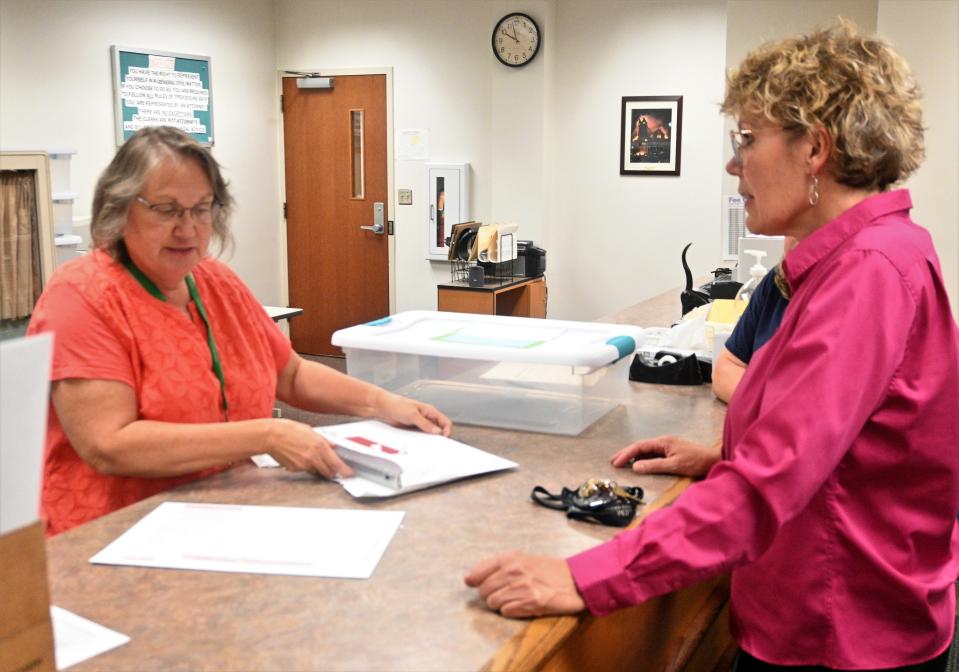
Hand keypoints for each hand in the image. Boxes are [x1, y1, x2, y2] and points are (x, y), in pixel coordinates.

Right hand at [264, 419, 352, 478]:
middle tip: (331, 467)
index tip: (349, 473)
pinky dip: (305, 465)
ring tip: (309, 455)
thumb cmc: (287, 429)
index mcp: (319, 446)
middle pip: (328, 471)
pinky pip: (304, 469)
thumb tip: (332, 445)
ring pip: (316, 470)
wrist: (270, 436)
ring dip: (317, 466)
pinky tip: (299, 455)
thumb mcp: (310, 430)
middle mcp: (313, 457)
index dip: (344, 470)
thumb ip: (323, 439)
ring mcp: (303, 465)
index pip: (336, 463)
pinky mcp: (295, 469)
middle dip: (331, 470)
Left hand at [375, 390, 452, 436]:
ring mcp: (421, 422)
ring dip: (429, 438)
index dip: (447, 430)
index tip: (444, 437)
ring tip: (427, 442)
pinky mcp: (414, 427)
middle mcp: (427, 417)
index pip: (445, 421)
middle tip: (436, 442)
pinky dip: (422, 439)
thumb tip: (436, 431)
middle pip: (439, 428)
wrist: (385, 407)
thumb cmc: (397, 405)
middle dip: (439, 436)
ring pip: (430, 432)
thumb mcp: (413, 415)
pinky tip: (419, 441)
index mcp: (430, 411)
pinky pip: (421, 434)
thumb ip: (425, 424)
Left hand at [464, 552, 584, 617]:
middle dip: (490, 595)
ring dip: (501, 604)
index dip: (474, 581)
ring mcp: (521, 586)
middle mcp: (513, 570)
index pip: (476, 573)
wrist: (574, 580)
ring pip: (493, 603)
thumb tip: (470, 579)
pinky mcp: (530, 602)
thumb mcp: (521, 559)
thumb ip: (496, 566)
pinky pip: (506, 612)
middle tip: (505, 593)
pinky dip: (512, 611)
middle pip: (483, 591)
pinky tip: (523, 605)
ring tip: (515, 599)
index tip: (474, 584)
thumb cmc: (547, 570)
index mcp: (509, 558)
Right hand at [610, 435, 718, 476]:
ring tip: (622, 463)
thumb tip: (635, 466)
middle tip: (613, 461)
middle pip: (640, 446)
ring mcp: (668, 446)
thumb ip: (654, 466)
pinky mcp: (671, 452)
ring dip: (633, 456)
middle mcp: (664, 442)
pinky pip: (652, 454)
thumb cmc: (696, 462)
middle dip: (626, 453)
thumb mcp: (674, 465)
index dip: (626, 454)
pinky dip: (642, 458)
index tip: (616, 463)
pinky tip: (638, 464)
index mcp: (663, 442)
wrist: (714, 461)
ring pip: (646, 450)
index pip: (639, 447)